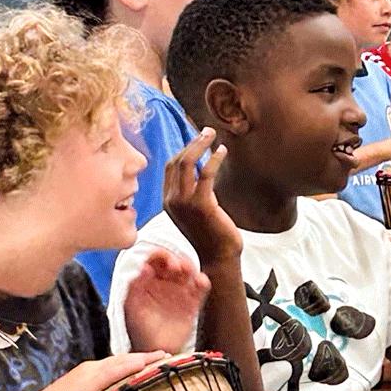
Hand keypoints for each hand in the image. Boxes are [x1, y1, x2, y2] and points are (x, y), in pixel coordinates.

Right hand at [35, 350, 166, 390]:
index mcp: (88, 374)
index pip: (117, 365)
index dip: (135, 362)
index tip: (152, 361)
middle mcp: (91, 368)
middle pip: (123, 359)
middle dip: (144, 356)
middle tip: (165, 354)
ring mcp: (90, 372)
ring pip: (122, 361)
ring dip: (143, 358)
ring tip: (162, 356)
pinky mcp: (89, 380)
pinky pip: (115, 371)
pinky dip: (130, 366)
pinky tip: (144, 364)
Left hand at [125, 248, 210, 353]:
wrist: (155, 350)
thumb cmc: (140, 330)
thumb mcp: (132, 307)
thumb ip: (136, 286)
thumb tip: (144, 267)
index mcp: (148, 281)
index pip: (155, 259)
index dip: (160, 255)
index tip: (164, 259)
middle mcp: (164, 283)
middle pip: (174, 261)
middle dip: (176, 259)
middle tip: (176, 267)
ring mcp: (179, 292)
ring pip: (188, 271)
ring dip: (190, 267)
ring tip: (189, 273)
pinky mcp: (192, 302)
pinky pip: (200, 287)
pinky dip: (202, 281)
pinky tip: (200, 282)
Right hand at [163, 128, 242, 266]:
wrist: (219, 259)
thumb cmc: (212, 236)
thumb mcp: (196, 213)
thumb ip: (192, 194)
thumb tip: (200, 172)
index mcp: (168, 202)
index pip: (169, 168)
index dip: (183, 150)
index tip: (197, 140)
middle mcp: (172, 201)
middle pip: (176, 161)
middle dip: (191, 142)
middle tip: (207, 131)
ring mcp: (184, 203)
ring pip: (187, 163)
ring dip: (200, 144)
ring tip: (212, 134)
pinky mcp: (201, 204)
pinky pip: (205, 173)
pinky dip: (214, 158)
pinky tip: (222, 151)